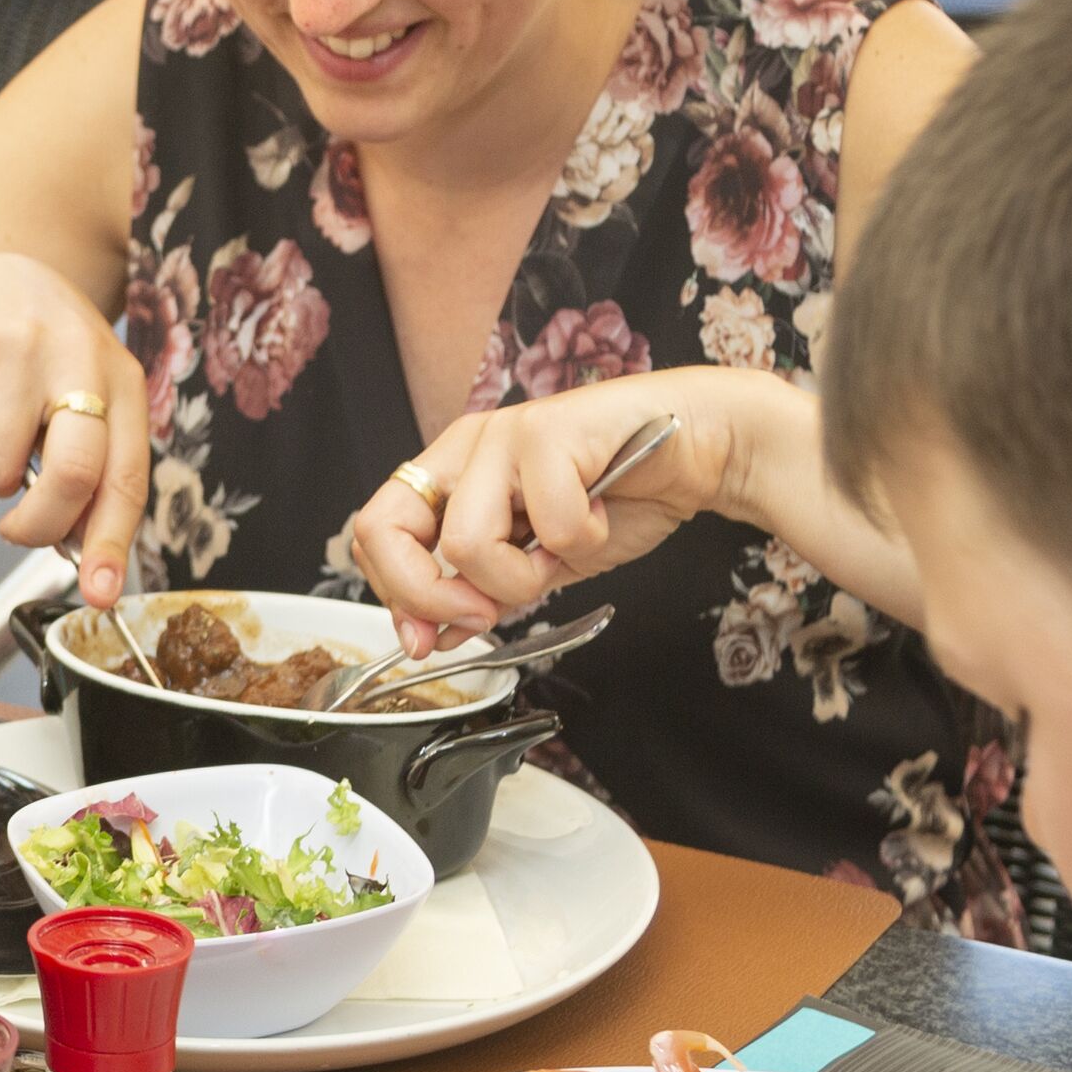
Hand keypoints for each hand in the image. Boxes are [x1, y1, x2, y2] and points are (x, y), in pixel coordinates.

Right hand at [0, 252, 148, 605]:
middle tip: (19, 534)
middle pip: (73, 474)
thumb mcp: (89, 403)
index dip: (113, 544)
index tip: (100, 594)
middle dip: (39, 526)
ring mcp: (24, 347)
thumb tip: (84, 558)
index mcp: (125, 384)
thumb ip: (94, 472)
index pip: (127, 477)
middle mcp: (82, 360)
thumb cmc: (50, 362)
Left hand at [356, 367, 746, 654]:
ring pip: (465, 543)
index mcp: (450, 475)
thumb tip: (431, 638)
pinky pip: (550, 524)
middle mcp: (464, 448)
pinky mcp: (550, 431)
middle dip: (430, 596)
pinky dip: (585, 541)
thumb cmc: (620, 499)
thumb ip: (484, 594)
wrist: (697, 451)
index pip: (374, 533)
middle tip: (487, 612)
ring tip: (565, 549)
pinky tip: (602, 515)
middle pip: (385, 530)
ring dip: (524, 575)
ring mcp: (503, 435)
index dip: (394, 597)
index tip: (429, 640)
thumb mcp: (539, 564)